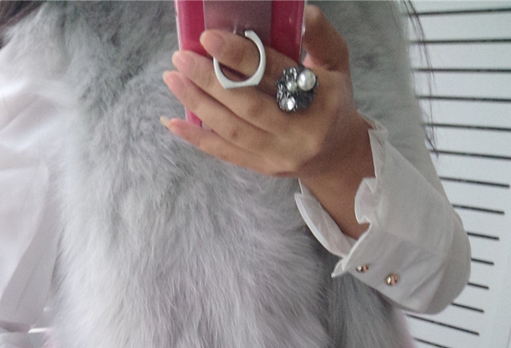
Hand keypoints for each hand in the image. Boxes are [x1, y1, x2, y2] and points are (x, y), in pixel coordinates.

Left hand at [161, 5, 374, 237]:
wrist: (337, 155)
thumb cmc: (333, 101)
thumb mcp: (336, 64)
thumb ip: (319, 37)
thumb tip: (302, 13)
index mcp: (319, 99)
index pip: (274, 73)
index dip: (239, 55)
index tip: (208, 38)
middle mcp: (299, 132)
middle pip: (247, 105)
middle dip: (210, 80)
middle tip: (182, 58)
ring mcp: (279, 155)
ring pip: (231, 129)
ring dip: (197, 104)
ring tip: (174, 80)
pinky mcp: (263, 168)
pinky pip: (225, 153)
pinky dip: (196, 137)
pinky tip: (173, 122)